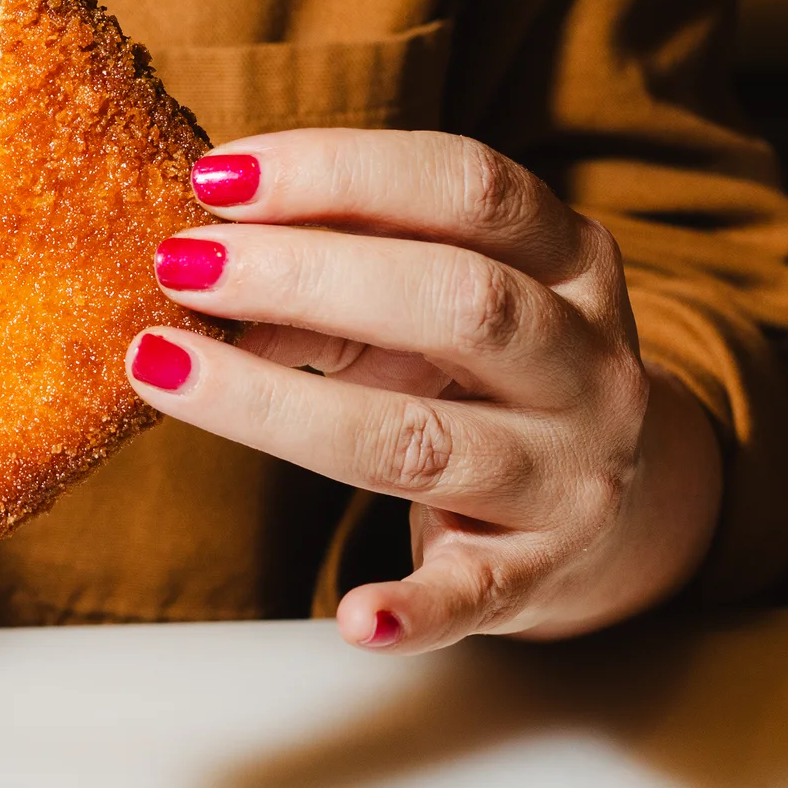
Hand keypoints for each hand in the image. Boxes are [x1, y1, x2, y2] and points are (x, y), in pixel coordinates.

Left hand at [126, 128, 721, 652]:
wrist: (624, 503)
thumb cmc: (484, 370)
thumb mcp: (429, 301)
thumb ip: (333, 282)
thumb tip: (202, 277)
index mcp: (570, 260)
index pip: (468, 187)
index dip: (341, 171)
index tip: (217, 175)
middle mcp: (589, 364)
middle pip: (458, 303)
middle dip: (306, 276)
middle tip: (179, 264)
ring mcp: (572, 475)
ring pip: (426, 440)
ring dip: (283, 407)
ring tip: (163, 368)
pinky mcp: (540, 574)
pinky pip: (475, 593)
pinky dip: (414, 610)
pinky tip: (352, 616)